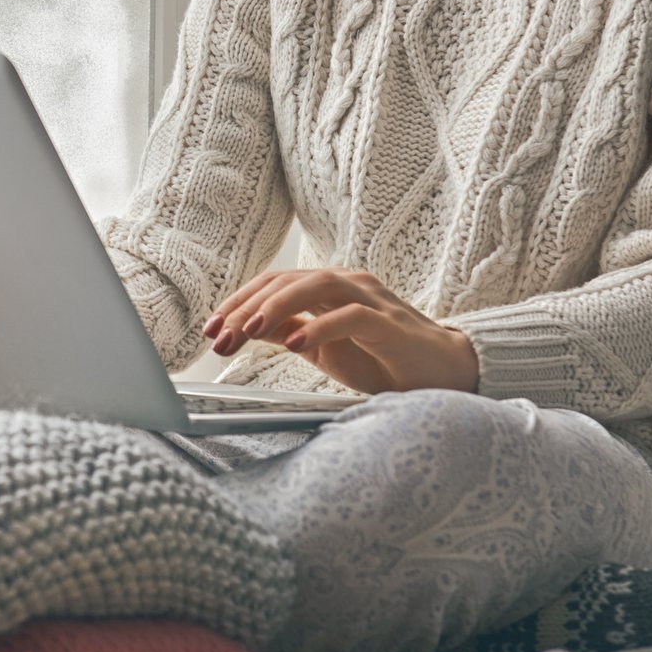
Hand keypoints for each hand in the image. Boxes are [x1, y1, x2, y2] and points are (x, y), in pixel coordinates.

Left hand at [201, 267, 478, 393]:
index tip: (209, 330)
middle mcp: (345, 283)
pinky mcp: (388, 321)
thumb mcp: (324, 348)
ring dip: (275, 308)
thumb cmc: (383, 358)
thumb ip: (289, 331)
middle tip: (219, 336)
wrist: (443, 371)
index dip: (237, 303)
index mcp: (326, 287)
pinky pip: (350, 315)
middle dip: (245, 309)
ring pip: (314, 286)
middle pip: (285, 280)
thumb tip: (245, 327)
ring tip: (248, 332)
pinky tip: (296, 344)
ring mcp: (368, 297)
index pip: (272, 284)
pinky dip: (319, 327)